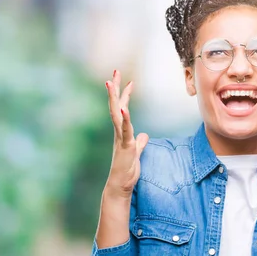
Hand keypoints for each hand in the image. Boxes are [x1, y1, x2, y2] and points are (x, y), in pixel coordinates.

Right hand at [104, 70, 148, 199]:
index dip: (124, 94)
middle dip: (116, 88)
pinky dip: (125, 119)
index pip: (122, 108)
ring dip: (114, 98)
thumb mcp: (137, 152)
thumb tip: (144, 135)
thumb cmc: (127, 169)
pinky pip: (125, 130)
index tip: (128, 80)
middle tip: (115, 71)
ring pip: (116, 114)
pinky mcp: (125, 147)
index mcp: (122, 131)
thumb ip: (140, 142)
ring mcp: (120, 138)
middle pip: (116, 105)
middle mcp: (118, 131)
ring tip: (112, 82)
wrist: (121, 184)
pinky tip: (124, 109)